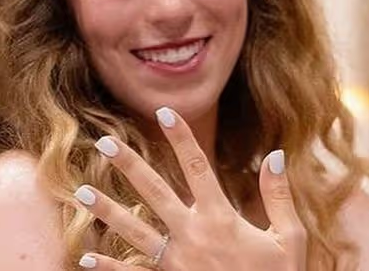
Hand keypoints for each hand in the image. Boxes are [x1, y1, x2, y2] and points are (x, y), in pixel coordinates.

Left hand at [73, 107, 305, 269]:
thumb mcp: (289, 237)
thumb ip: (278, 195)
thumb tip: (275, 155)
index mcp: (222, 218)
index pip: (198, 167)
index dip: (181, 138)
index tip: (165, 113)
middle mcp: (192, 236)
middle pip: (155, 192)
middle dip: (129, 165)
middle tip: (105, 143)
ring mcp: (176, 263)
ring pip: (133, 231)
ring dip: (105, 211)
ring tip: (79, 192)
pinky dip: (108, 266)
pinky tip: (85, 256)